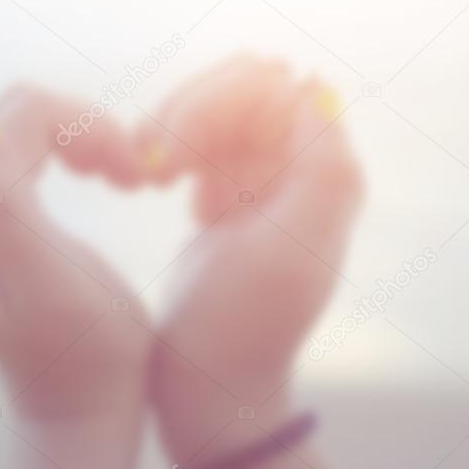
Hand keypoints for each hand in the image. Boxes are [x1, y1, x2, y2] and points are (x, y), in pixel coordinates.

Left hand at [0, 86, 151, 468]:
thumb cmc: (91, 351)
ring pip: (16, 116)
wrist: (72, 399)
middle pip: (15, 109)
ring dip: (75, 136)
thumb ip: (0, 205)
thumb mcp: (54, 283)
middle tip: (128, 175)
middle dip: (84, 128)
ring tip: (114, 177)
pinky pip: (8, 136)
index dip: (90, 126)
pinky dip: (57, 145)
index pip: (21, 113)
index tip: (134, 174)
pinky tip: (86, 175)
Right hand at [140, 57, 362, 468]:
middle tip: (148, 162)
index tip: (173, 156)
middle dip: (186, 112)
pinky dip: (167, 148)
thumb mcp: (289, 251)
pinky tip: (153, 186)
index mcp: (324, 173)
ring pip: (211, 105)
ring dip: (170, 128)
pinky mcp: (225, 194)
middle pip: (237, 87)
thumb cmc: (244, 324)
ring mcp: (259, 178)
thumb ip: (321, 169)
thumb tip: (311, 88)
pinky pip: (196, 137)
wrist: (209, 382)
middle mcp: (297, 167)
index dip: (214, 104)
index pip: (271, 86)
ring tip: (144, 173)